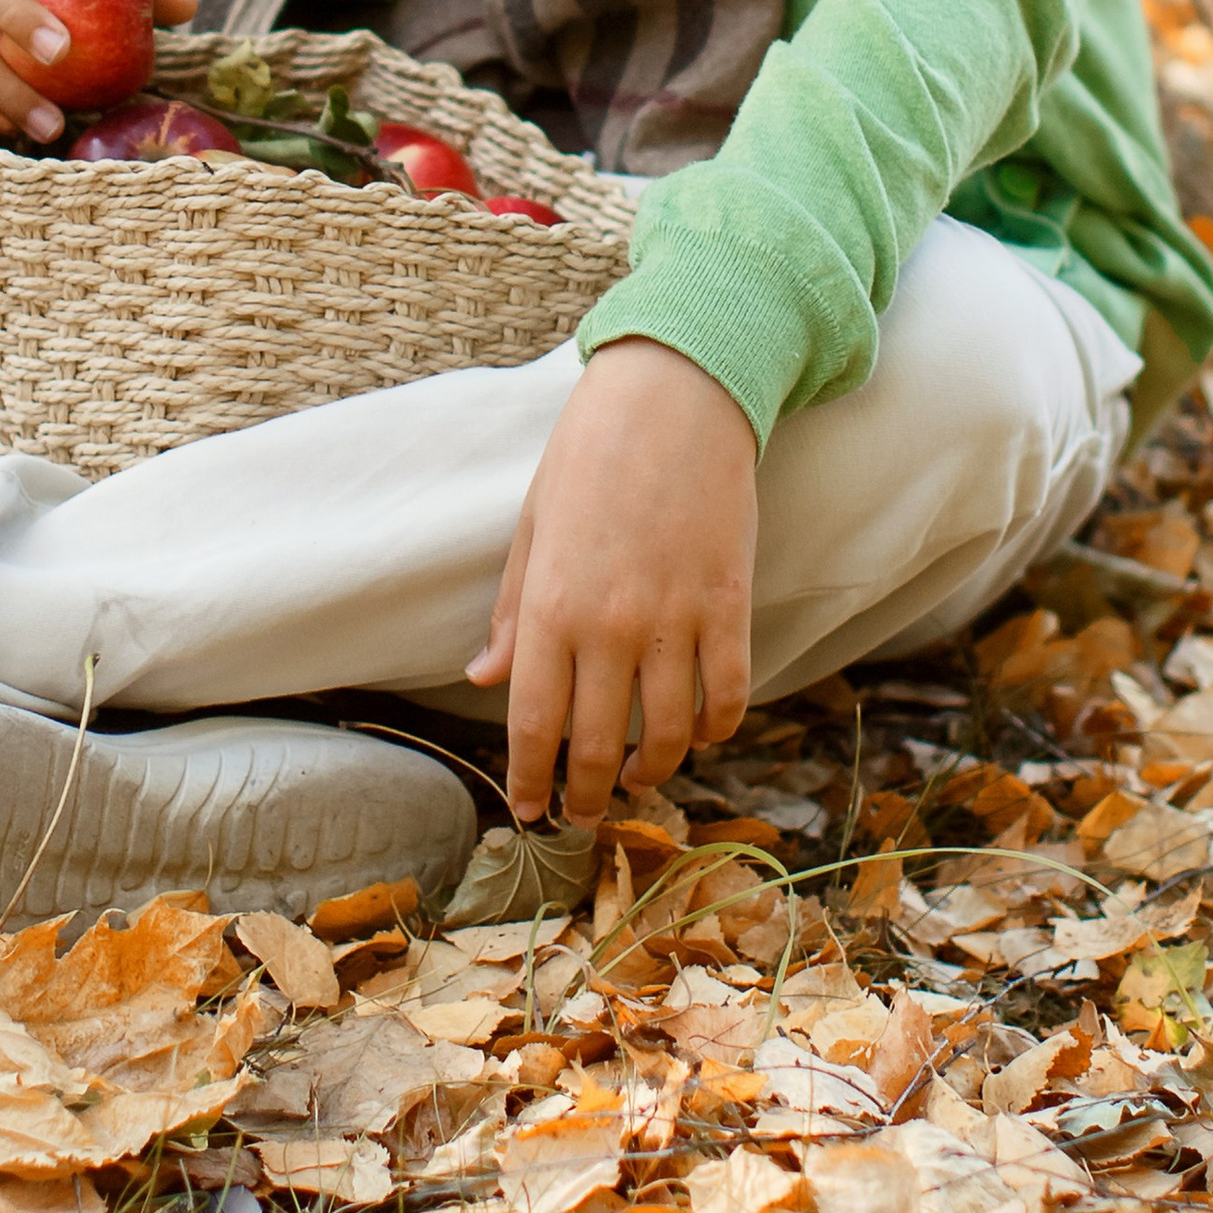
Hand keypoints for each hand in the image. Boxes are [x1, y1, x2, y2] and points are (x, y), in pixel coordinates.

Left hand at [466, 338, 755, 828]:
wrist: (674, 397)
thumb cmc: (590, 456)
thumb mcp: (534, 528)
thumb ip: (513, 614)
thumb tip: (483, 679)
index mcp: (550, 604)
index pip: (534, 724)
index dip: (530, 781)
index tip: (529, 812)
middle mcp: (610, 623)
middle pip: (597, 744)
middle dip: (586, 795)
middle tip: (581, 815)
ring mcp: (675, 618)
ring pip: (668, 735)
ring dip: (651, 771)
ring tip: (636, 778)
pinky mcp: (729, 605)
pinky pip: (727, 696)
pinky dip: (714, 730)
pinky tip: (698, 734)